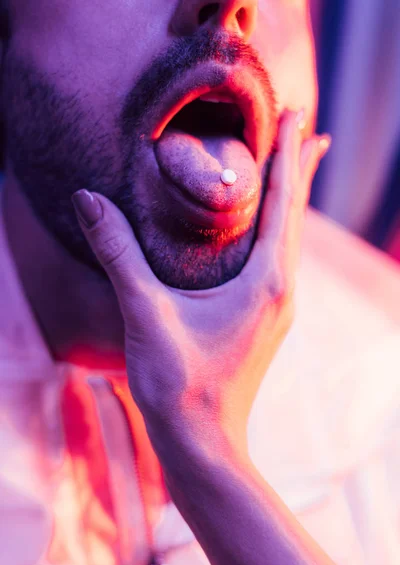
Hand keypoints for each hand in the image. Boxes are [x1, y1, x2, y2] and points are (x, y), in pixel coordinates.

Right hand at [72, 110, 329, 458]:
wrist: (204, 444)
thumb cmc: (179, 385)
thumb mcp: (145, 314)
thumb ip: (118, 253)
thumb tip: (87, 199)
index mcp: (265, 282)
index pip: (280, 202)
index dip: (285, 154)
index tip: (295, 115)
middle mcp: (281, 290)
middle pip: (295, 215)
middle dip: (298, 168)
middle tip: (308, 128)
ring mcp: (277, 308)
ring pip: (290, 239)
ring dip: (291, 200)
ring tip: (296, 170)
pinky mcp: (266, 321)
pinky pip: (280, 262)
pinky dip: (279, 232)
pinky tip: (270, 234)